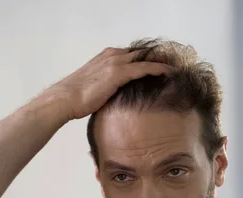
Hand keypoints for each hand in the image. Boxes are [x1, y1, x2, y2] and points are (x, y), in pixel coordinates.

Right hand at [47, 47, 172, 120]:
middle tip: (174, 63)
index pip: (132, 54)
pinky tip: (170, 73)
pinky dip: (159, 69)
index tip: (161, 63)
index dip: (147, 58)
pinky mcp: (119, 73)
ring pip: (146, 57)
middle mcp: (112, 55)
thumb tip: (117, 97)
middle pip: (142, 52)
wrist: (65, 99)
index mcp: (106, 57)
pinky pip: (145, 67)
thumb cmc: (77, 98)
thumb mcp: (95, 86)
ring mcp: (115, 62)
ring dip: (162, 61)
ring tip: (177, 66)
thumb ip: (109, 85)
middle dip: (158, 56)